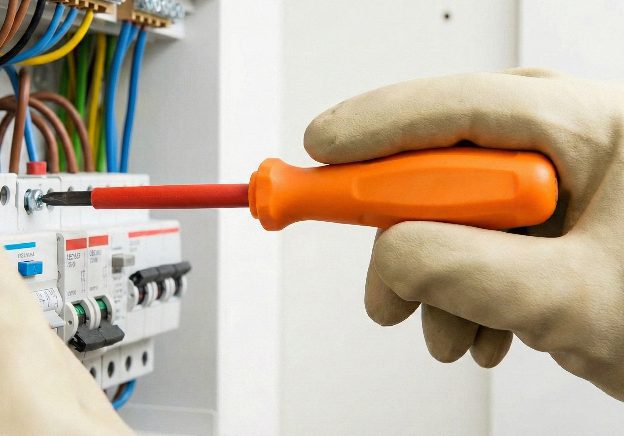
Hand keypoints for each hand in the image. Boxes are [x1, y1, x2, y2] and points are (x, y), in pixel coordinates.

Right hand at [304, 68, 623, 399]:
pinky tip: (483, 327)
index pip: (461, 106)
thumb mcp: (570, 302)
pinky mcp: (542, 222)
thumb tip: (385, 252)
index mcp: (593, 128)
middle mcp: (569, 144)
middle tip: (380, 279)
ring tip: (453, 332)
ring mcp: (555, 184)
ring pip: (453, 210)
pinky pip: (474, 238)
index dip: (376, 126)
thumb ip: (465, 269)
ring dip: (436, 278)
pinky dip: (463, 288)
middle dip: (404, 230)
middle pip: (445, 159)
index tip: (318, 150)